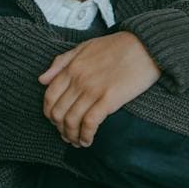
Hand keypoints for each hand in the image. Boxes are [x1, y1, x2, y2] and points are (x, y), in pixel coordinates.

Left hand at [38, 32, 160, 146]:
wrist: (146, 45)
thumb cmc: (118, 46)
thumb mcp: (85, 47)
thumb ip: (62, 62)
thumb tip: (42, 79)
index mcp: (72, 68)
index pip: (49, 97)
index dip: (49, 113)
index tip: (56, 121)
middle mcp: (78, 80)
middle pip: (58, 112)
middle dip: (60, 128)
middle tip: (67, 135)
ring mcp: (93, 90)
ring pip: (72, 121)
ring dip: (71, 136)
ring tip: (77, 141)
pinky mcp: (109, 99)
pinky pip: (90, 123)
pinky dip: (86, 135)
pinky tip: (88, 141)